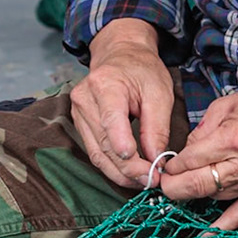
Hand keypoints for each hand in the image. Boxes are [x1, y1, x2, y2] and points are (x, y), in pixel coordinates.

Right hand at [73, 18, 177, 189]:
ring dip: (121, 173)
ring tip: (143, 182)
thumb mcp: (159, 93)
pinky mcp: (79, 124)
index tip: (143, 167)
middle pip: (104, 144)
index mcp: (105, 84)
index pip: (111, 121)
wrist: (121, 55)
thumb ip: (156, 127)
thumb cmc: (142, 70)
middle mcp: (85, 99)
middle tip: (152, 181)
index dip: (124, 146)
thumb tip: (156, 160)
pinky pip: (94, 152)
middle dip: (129, 168)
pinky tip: (130, 174)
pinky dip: (112, 166)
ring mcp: (78, 112)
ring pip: (97, 154)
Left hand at [159, 75, 237, 230]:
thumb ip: (202, 130)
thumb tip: (184, 153)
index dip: (171, 166)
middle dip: (174, 188)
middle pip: (197, 185)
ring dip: (195, 195)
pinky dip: (220, 230)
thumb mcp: (227, 104)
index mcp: (233, 138)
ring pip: (213, 198)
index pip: (190, 161)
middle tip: (164, 184)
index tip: (165, 166)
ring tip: (184, 189)